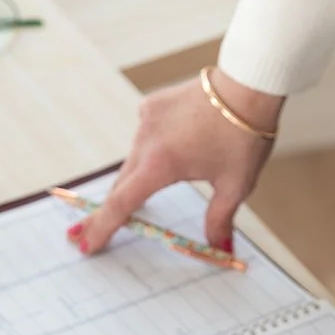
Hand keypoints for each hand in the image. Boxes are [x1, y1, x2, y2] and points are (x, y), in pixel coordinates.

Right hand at [74, 69, 283, 254]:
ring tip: (147, 193)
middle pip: (121, 186)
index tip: (86, 245)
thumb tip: (220, 251)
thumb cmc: (243, 135)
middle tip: (88, 233)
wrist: (248, 84)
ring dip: (137, 180)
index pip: (121, 204)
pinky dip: (152, 150)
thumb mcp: (234, 185)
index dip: (102, 228)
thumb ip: (219, 219)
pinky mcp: (152, 106)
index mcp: (160, 165)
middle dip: (107, 212)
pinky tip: (172, 150)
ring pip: (134, 161)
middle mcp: (145, 141)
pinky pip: (145, 136)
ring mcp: (146, 120)